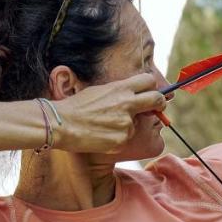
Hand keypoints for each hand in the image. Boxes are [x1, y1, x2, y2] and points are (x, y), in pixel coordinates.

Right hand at [50, 73, 166, 152]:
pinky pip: (125, 139)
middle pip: (157, 100)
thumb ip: (119, 93)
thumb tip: (135, 95)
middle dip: (160, 103)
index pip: (149, 81)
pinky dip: (117, 139)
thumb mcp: (100, 91)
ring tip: (104, 126)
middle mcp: (127, 104)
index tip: (151, 93)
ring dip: (126, 127)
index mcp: (120, 88)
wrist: (61, 124)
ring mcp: (126, 123)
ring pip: (136, 125)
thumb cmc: (76, 106)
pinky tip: (101, 136)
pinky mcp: (122, 140)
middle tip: (157, 108)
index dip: (152, 87)